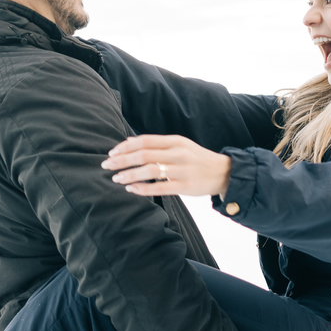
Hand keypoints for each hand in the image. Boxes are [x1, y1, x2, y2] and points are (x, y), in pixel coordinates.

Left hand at [103, 134, 232, 198]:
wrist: (224, 173)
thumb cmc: (197, 159)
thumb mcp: (180, 146)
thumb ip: (157, 144)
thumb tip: (129, 141)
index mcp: (175, 141)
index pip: (145, 140)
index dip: (125, 146)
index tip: (111, 152)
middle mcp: (178, 153)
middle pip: (144, 154)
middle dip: (122, 160)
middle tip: (106, 166)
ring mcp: (182, 170)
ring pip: (150, 170)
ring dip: (130, 174)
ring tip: (116, 178)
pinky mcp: (185, 186)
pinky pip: (160, 187)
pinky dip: (143, 188)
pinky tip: (132, 189)